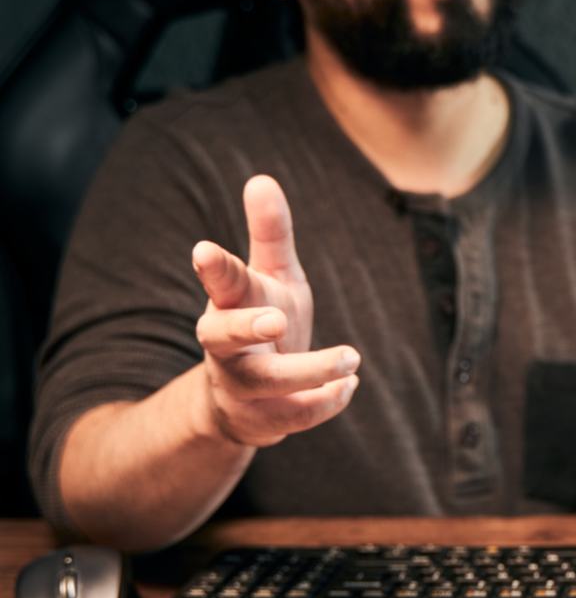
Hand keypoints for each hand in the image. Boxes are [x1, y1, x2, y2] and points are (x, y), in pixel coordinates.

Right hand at [191, 175, 359, 446]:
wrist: (246, 398)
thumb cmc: (262, 320)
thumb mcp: (271, 276)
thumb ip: (270, 234)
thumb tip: (262, 179)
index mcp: (230, 303)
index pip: (219, 282)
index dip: (213, 267)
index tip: (203, 249)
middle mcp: (227, 346)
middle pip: (222, 337)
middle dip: (246, 328)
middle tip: (276, 319)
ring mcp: (243, 385)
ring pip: (268, 382)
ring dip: (310, 371)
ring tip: (351, 359)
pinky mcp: (266, 418)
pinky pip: (297, 414)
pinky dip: (327, 401)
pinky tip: (351, 385)